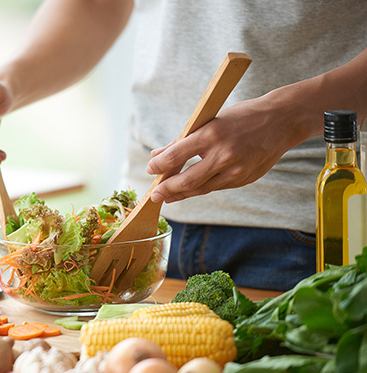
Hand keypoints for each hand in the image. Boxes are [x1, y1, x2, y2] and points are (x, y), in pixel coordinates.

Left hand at [145, 96, 298, 202]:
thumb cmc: (243, 116)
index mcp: (212, 134)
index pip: (176, 155)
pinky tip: (189, 190)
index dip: (159, 166)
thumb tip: (157, 155)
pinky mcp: (244, 179)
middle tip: (154, 195)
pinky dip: (200, 189)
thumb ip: (183, 140)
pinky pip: (216, 187)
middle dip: (167, 189)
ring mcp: (236, 170)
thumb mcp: (210, 120)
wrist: (283, 120)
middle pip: (187, 180)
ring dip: (181, 194)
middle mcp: (224, 155)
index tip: (150, 170)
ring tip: (167, 196)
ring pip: (201, 189)